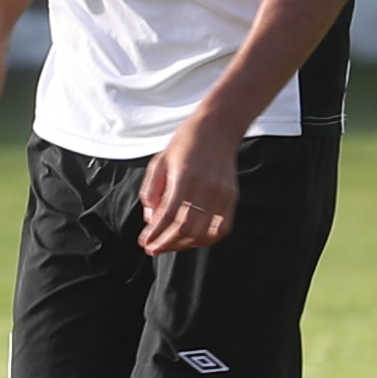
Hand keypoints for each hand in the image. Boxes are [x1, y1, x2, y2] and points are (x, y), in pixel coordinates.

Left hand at [139, 117, 243, 255]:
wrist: (217, 128)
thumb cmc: (184, 144)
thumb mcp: (159, 162)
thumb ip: (151, 191)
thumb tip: (151, 220)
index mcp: (184, 176)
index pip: (167, 215)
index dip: (155, 234)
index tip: (144, 243)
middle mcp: (205, 187)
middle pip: (185, 229)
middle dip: (167, 244)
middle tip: (153, 249)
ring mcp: (222, 193)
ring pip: (203, 233)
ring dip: (184, 245)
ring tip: (170, 246)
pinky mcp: (232, 196)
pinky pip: (221, 229)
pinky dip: (206, 240)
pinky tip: (192, 240)